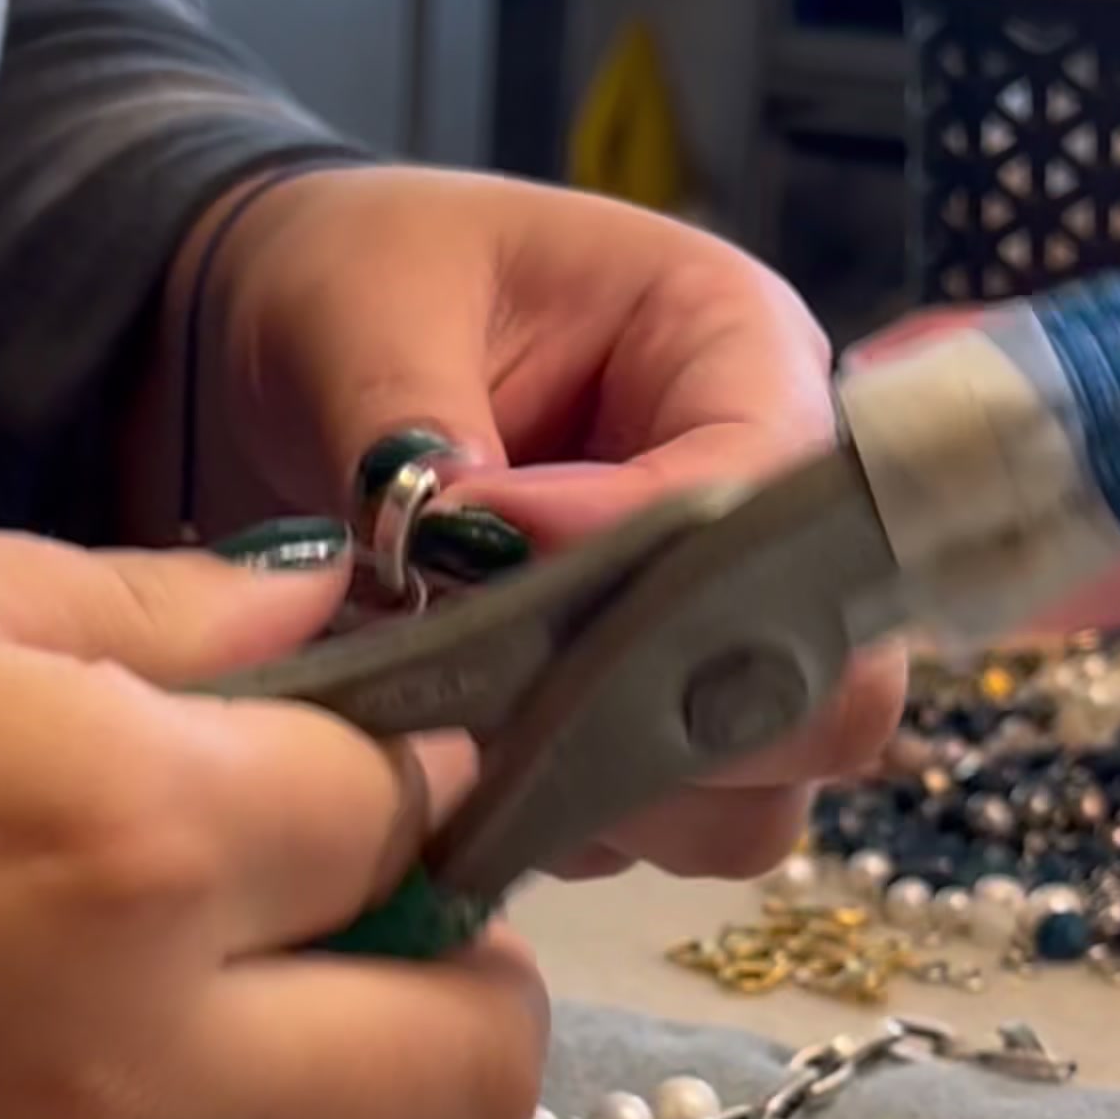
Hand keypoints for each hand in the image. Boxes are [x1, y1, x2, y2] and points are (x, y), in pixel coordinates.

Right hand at [0, 502, 544, 1118]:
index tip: (382, 735)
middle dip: (465, 971)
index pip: (413, 811)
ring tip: (246, 1002)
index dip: (419, 757)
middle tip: (376, 897)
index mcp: (116, 837)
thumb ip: (153, 624)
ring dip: (358, 1107)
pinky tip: (121, 1102)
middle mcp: (124, 1065)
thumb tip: (339, 633)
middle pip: (468, 1075)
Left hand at [169, 168, 904, 877]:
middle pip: (833, 684)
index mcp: (737, 351)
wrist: (286, 350)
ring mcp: (718, 639)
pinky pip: (662, 833)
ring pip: (763, 792)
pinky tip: (465, 779)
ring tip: (472, 743)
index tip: (481, 552)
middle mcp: (767, 511)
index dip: (648, 556)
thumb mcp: (366, 311)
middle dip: (677, 720)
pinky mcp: (650, 729)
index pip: (773, 491)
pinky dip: (572, 830)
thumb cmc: (352, 285)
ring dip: (627, 799)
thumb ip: (417, 421)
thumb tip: (465, 548)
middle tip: (504, 702)